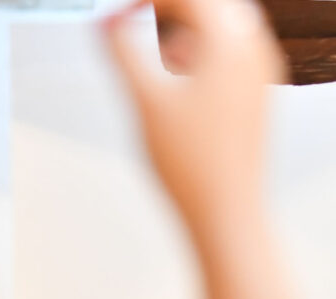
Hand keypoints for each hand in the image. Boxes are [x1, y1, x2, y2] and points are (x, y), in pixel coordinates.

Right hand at [103, 0, 282, 241]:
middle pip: (210, 6)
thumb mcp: (145, 104)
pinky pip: (234, 53)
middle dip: (171, 10)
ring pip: (225, 26)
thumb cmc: (193, 168)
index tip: (114, 17)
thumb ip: (121, 56)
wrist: (227, 212)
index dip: (143, 2)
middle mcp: (254, 49)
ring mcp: (260, 73)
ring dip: (189, 28)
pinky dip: (205, 50)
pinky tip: (182, 73)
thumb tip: (103, 28)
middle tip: (134, 20)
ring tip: (157, 45)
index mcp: (230, 41)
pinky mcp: (257, 96)